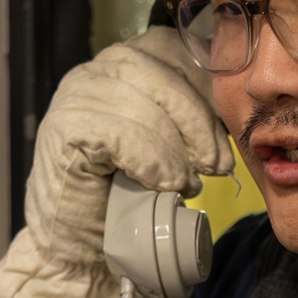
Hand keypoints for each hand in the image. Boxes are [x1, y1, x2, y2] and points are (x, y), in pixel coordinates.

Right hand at [25, 26, 232, 265]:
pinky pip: (120, 135)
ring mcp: (74, 98)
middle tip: (219, 165)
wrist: (82, 247)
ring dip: (178, 147)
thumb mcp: (167, 146)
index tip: (226, 132)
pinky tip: (166, 184)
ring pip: (143, 104)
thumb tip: (234, 113)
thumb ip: (189, 119)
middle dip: (198, 120)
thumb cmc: (125, 198)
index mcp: (122, 66)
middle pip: (160, 74)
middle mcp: (94, 73)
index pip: (171, 51)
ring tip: (191, 183)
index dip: (205, 88)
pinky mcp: (63, 129)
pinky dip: (152, 161)